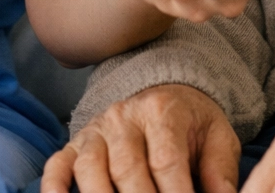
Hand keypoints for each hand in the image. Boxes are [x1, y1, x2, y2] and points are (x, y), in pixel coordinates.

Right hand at [41, 84, 239, 192]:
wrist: (164, 91)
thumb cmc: (192, 125)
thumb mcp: (217, 137)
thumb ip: (221, 172)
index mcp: (164, 112)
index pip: (166, 160)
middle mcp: (125, 117)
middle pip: (127, 168)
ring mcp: (96, 130)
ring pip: (90, 168)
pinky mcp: (75, 143)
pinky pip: (57, 165)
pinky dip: (53, 187)